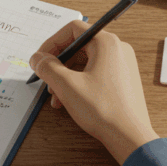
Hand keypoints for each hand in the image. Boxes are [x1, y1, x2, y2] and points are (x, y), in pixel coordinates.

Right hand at [29, 20, 157, 164]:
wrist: (130, 137)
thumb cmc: (103, 109)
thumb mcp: (67, 85)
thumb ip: (47, 67)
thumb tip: (37, 58)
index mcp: (106, 43)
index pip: (72, 29)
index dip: (52, 43)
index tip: (40, 60)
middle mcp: (117, 49)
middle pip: (78, 47)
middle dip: (58, 65)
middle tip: (47, 81)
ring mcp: (121, 65)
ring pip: (84, 63)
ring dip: (66, 77)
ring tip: (57, 98)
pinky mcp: (122, 80)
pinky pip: (94, 74)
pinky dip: (79, 83)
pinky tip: (69, 101)